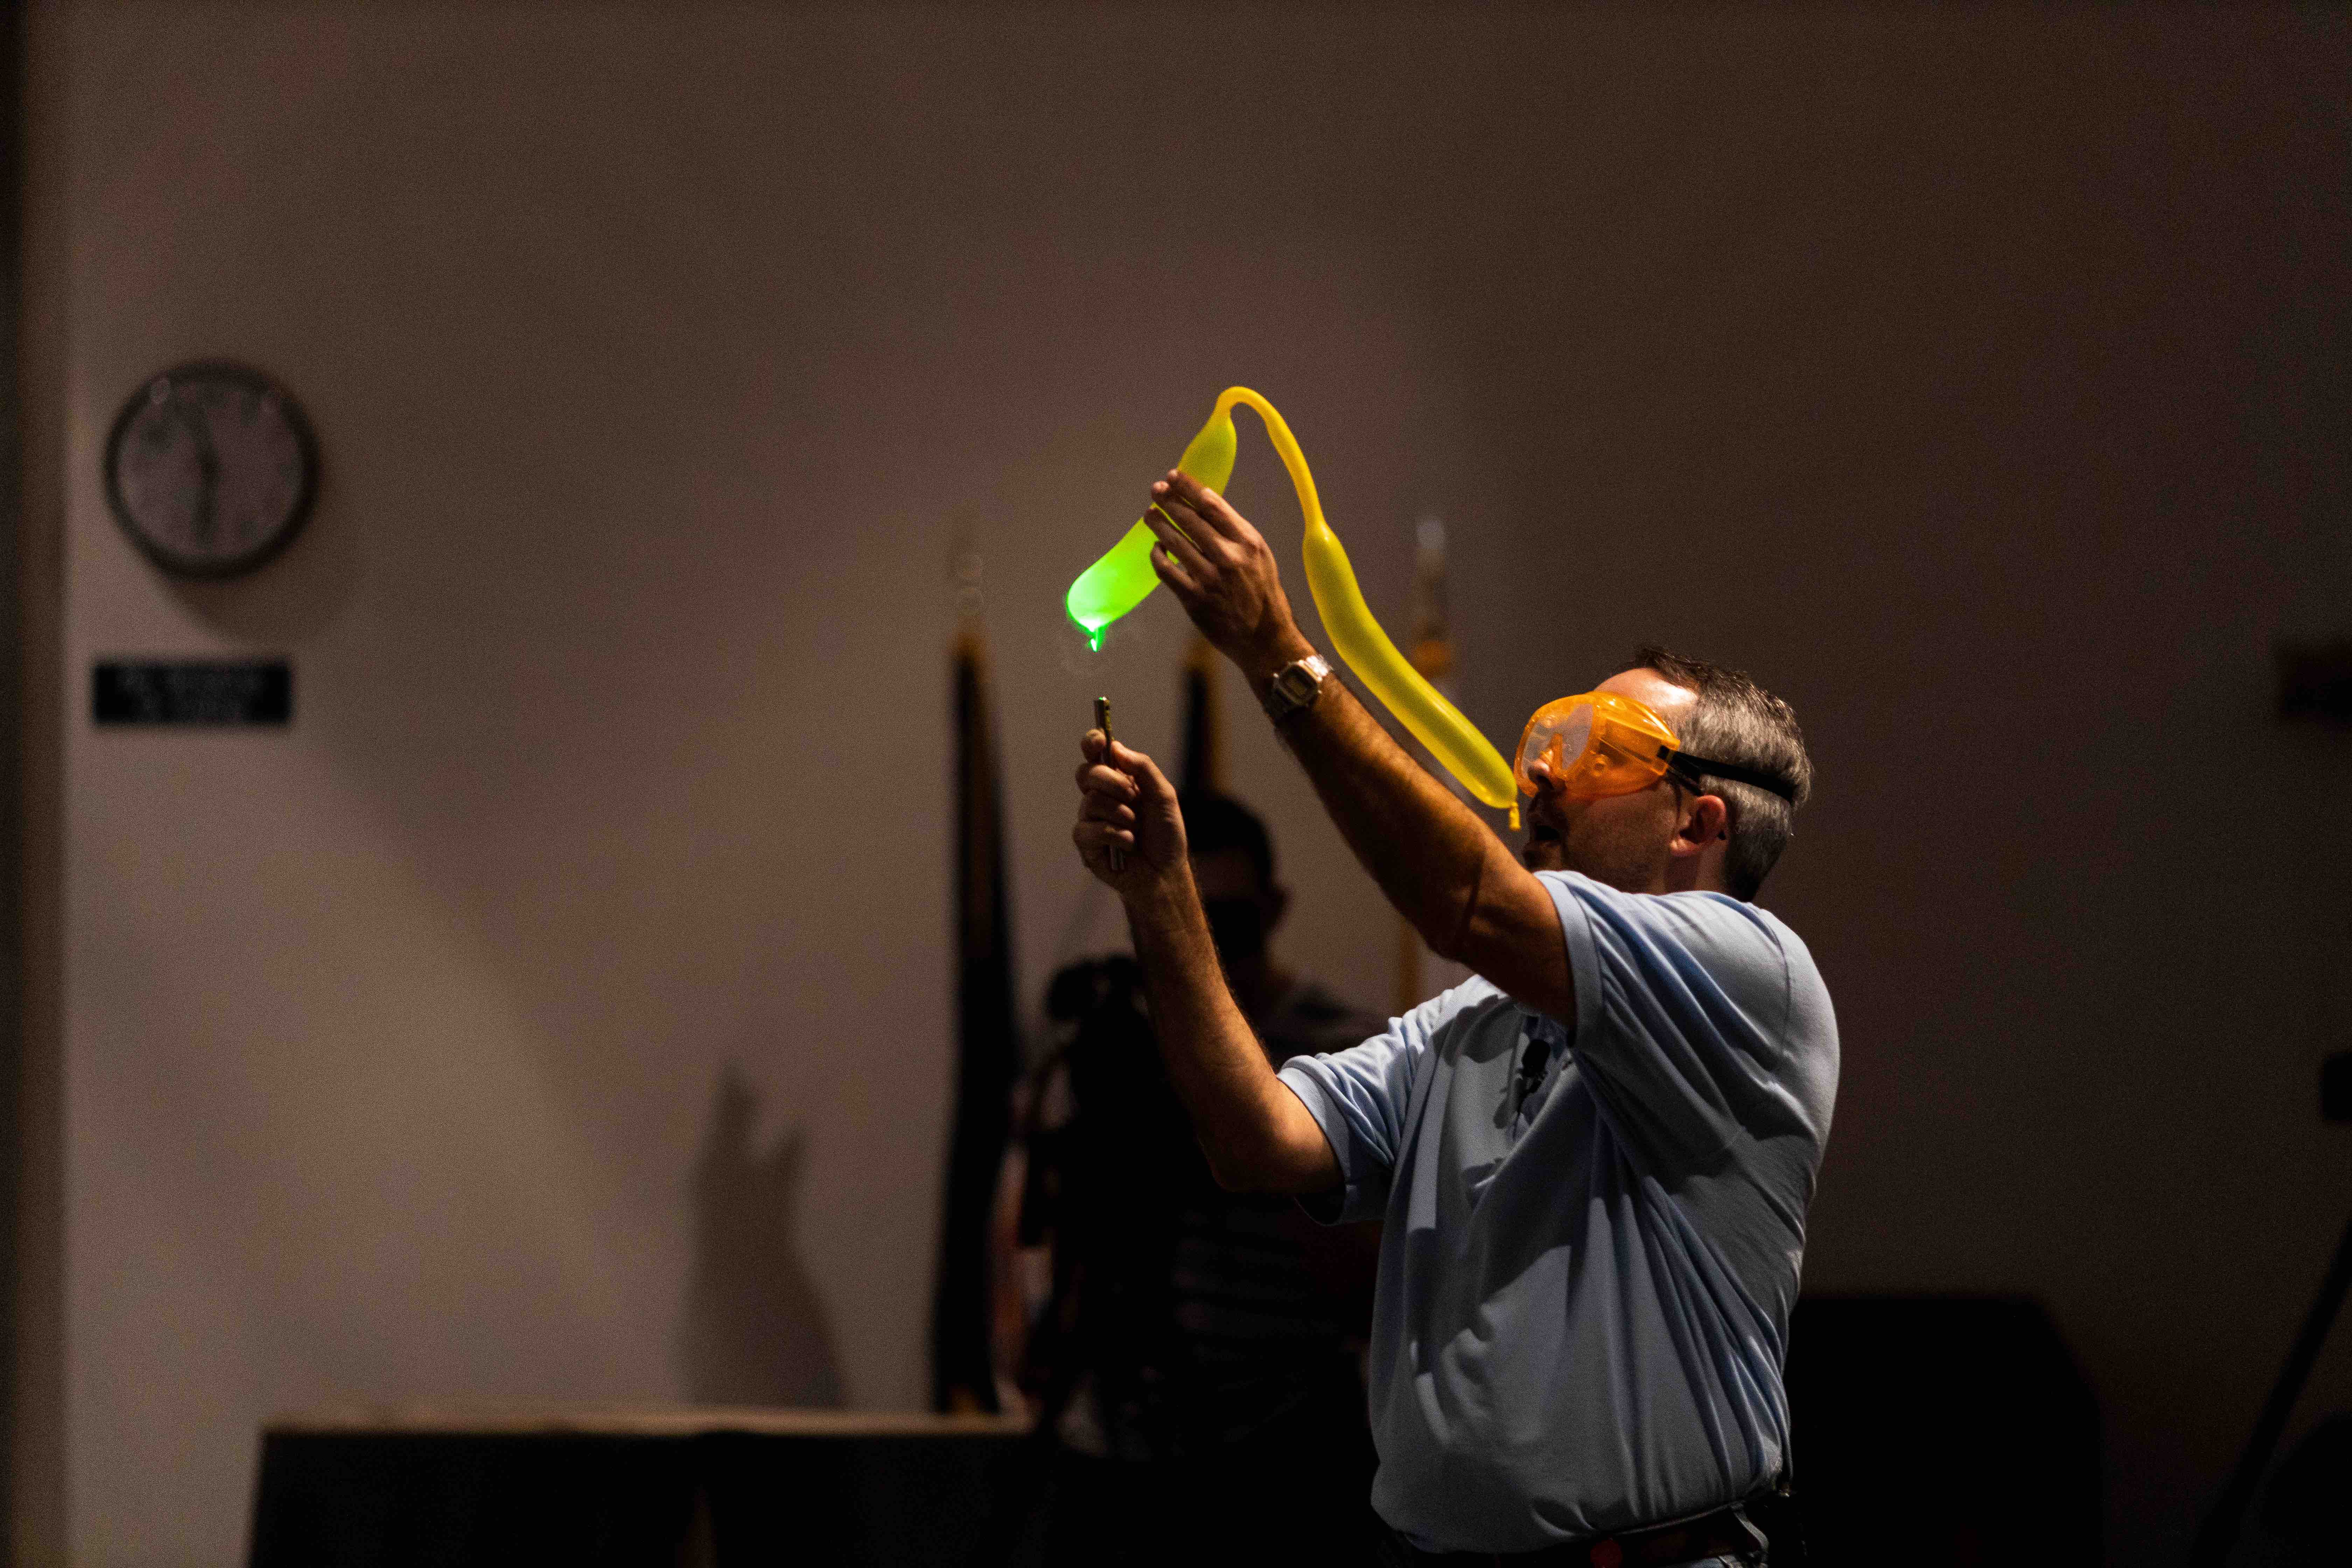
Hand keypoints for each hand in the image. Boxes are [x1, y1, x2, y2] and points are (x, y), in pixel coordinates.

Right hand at [1072, 730, 1187, 894]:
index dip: (1092, 743)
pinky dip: (1115, 835)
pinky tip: (1128, 844)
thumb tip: (1116, 747)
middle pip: (1087, 773)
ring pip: (1090, 801)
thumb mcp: (1163, 796)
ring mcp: (1090, 819)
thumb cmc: (1165, 834)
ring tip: (1135, 828)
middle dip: (1112, 783)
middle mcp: (1100, 796)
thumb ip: (1143, 768)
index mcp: (1117, 780)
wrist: (1165, 872)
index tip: (1099, 741)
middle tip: (1133, 798)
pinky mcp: (1086, 843)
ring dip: (1120, 814)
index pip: (1096, 754)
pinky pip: (1088, 829)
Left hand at [1142, 470, 1315, 679]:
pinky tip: (1156, 548)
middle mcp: (1229, 557)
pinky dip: (1157, 556)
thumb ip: (1234, 532)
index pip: (1211, 504)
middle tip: (1155, 490)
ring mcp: (1210, 579)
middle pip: (1189, 519)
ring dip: (1158, 524)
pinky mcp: (1194, 599)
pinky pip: (1166, 571)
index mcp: (1247, 541)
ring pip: (1174, 541)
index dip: (1187, 487)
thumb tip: (1204, 505)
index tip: (1173, 476)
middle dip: (1168, 500)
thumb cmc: (1262, 593)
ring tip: (1149, 514)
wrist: (1265, 638)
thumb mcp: (1259, 556)